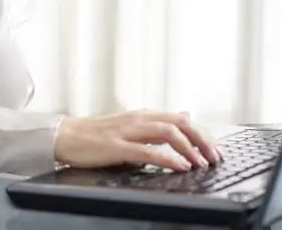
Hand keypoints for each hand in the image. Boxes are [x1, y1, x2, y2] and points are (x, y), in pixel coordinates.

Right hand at [54, 110, 222, 170]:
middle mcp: (138, 119)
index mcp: (142, 115)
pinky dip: (168, 158)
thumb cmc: (95, 134)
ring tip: (202, 162)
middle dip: (202, 140)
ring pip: (167, 133)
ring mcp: (127, 131)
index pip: (181, 119)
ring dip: (189, 148)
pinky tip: (179, 166)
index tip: (215, 149)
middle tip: (215, 157)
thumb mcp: (131, 124)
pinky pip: (147, 151)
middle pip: (179, 123)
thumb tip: (184, 114)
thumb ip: (156, 123)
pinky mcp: (117, 147)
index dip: (202, 134)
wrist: (65, 136)